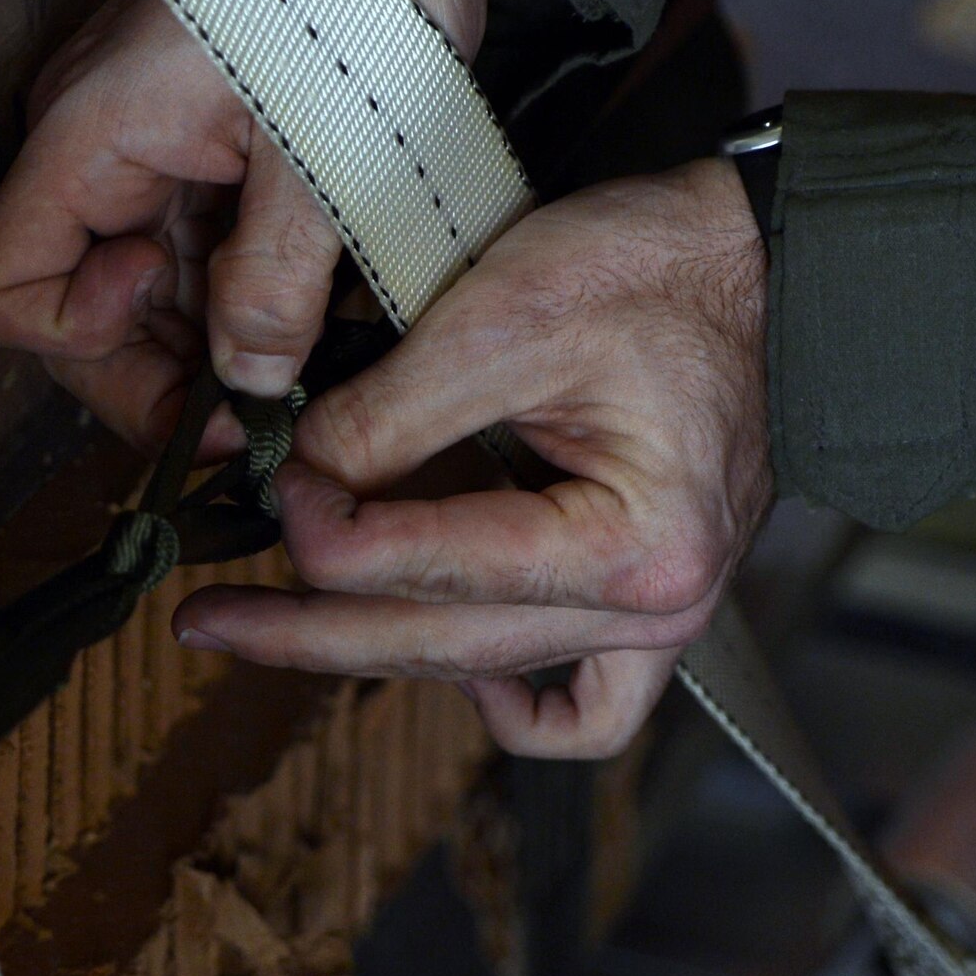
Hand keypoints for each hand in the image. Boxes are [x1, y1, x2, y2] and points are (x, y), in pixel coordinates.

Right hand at [0, 0, 488, 457]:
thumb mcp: (321, 158)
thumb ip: (277, 281)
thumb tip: (249, 381)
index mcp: (88, 139)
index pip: (4, 291)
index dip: (79, 344)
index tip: (180, 344)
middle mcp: (91, 149)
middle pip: (72, 309)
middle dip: (153, 372)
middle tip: (250, 415)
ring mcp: (138, 150)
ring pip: (133, 290)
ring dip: (199, 342)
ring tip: (290, 363)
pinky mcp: (188, 149)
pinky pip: (180, 250)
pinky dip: (227, 295)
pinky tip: (297, 310)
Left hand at [173, 158, 773, 758]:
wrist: (773, 267)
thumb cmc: (664, 271)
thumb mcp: (507, 315)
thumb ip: (387, 413)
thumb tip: (285, 475)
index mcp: (627, 546)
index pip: (419, 571)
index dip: (318, 528)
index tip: (268, 475)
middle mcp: (652, 611)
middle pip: (435, 645)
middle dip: (301, 630)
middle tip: (202, 618)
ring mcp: (657, 622)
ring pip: (483, 674)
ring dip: (375, 651)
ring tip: (280, 626)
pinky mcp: (648, 609)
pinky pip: (579, 708)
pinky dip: (504, 696)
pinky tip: (447, 662)